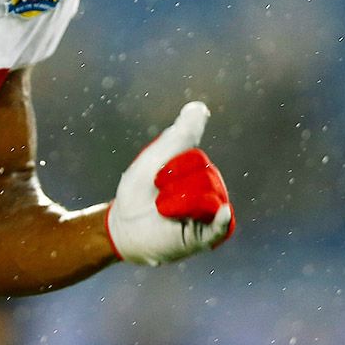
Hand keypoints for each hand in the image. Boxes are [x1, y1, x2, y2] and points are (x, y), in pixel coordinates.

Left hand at [106, 101, 234, 265]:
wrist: (122, 225)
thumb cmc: (139, 190)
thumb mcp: (156, 159)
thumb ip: (180, 135)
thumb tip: (200, 107)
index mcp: (201, 172)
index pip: (196, 159)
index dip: (171, 166)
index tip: (156, 176)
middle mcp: (212, 192)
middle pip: (204, 178)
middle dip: (173, 186)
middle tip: (159, 198)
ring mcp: (210, 216)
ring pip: (206, 199)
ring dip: (176, 203)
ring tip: (164, 212)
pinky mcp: (205, 238)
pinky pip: (220, 227)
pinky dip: (221, 220)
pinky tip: (222, 212)